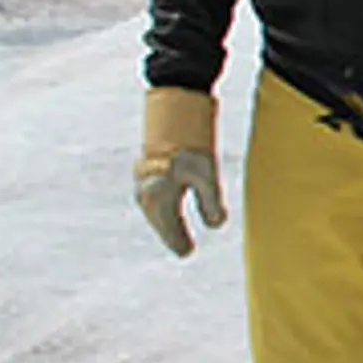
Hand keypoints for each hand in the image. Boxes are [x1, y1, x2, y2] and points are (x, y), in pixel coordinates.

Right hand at [134, 87, 225, 256]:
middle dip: (173, 234)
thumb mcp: (206, 173)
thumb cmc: (191, 141)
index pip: (169, 228)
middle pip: (161, 220)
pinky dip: (164, 208)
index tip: (187, 253)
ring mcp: (145, 179)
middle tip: (184, 249)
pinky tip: (170, 209)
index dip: (179, 242)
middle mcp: (146, 191)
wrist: (172, 109)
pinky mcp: (149, 169)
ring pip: (156, 209)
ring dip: (168, 222)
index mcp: (158, 198)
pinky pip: (155, 197)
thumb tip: (217, 225)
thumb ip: (211, 201)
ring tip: (178, 234)